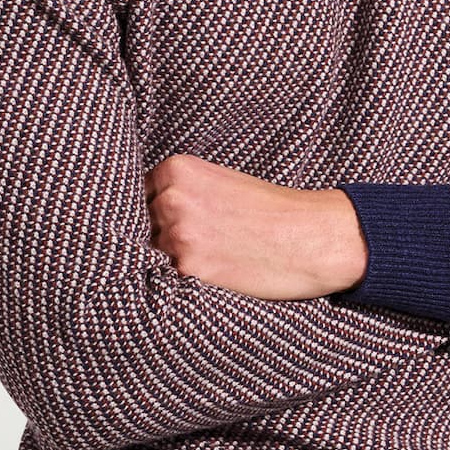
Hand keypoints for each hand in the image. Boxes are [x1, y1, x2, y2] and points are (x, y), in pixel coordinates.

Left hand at [143, 152, 366, 299]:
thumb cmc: (275, 211)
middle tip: (198, 243)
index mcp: (177, 170)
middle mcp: (171, 199)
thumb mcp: (222, 183)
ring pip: (153, 254)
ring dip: (172, 260)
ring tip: (212, 257)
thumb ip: (183, 193)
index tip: (169, 223)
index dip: (152, 212)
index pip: (136, 195)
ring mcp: (177, 234)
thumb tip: (150, 215)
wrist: (314, 236)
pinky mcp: (190, 268)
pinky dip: (185, 279)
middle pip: (140, 225)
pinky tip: (214, 272)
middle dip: (160, 236)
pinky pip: (170, 278)